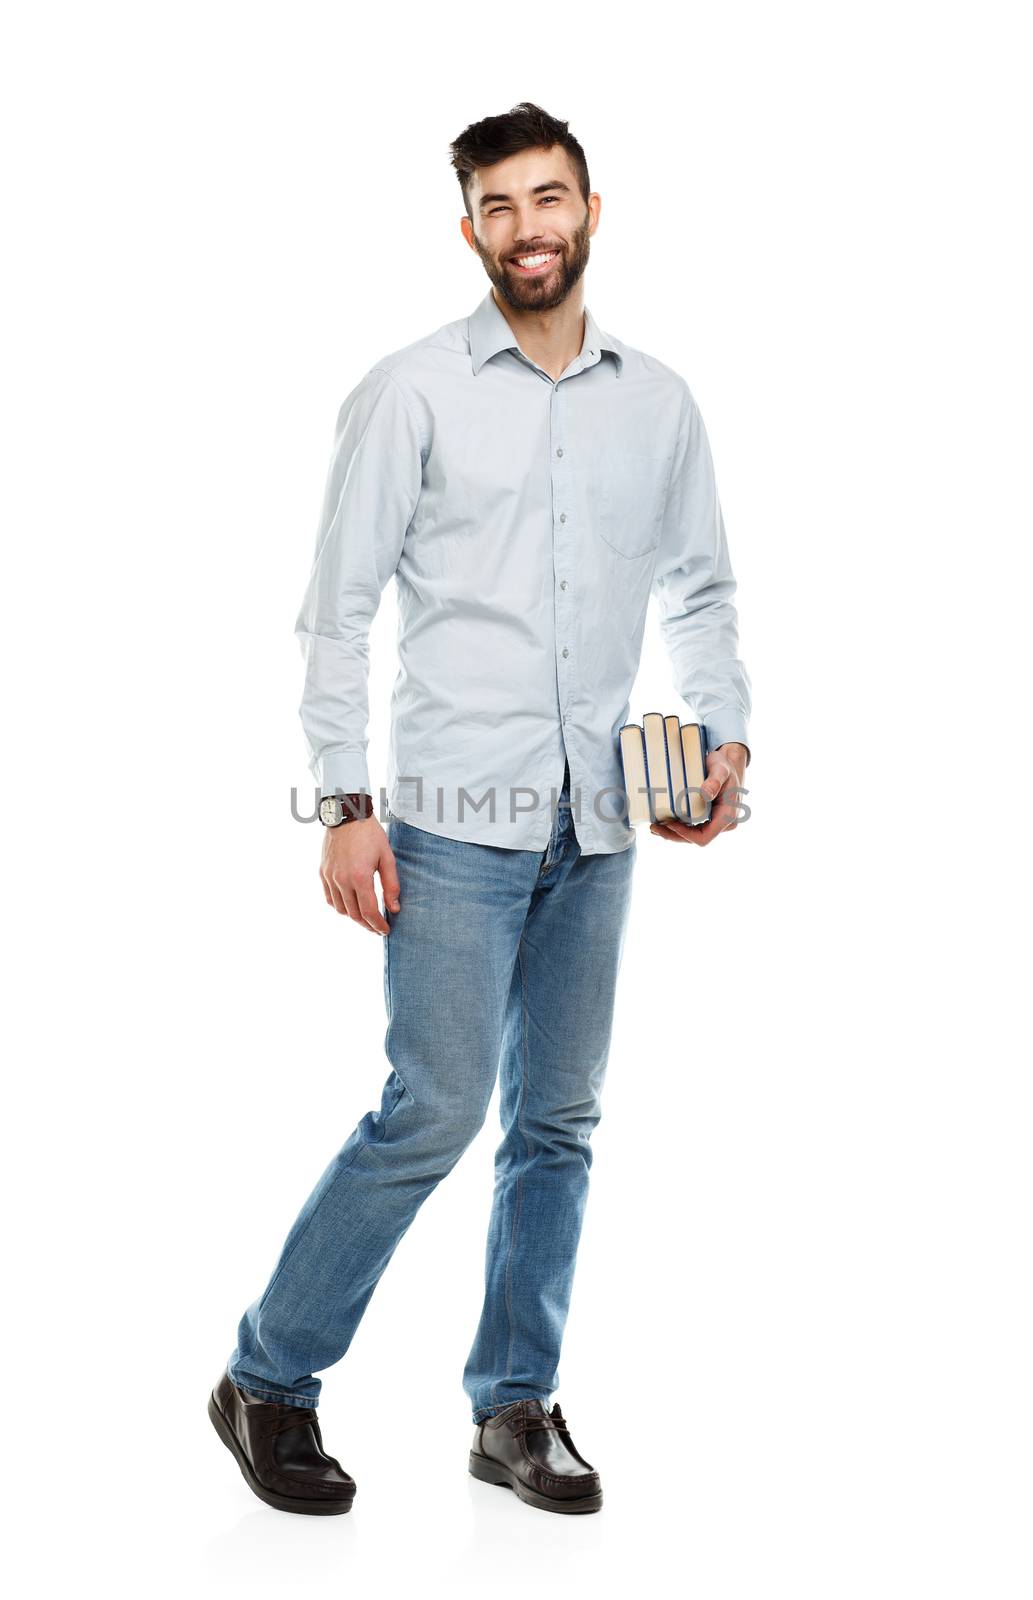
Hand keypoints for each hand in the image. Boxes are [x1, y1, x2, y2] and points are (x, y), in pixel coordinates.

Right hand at [320, 815, 400, 934]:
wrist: (347, 816)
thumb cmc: (370, 834)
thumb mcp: (387, 857)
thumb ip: (391, 885)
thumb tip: (394, 908)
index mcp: (360, 877)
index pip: (369, 912)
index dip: (378, 925)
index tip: (385, 930)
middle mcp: (341, 880)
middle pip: (354, 914)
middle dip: (367, 924)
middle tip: (378, 927)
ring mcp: (330, 877)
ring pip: (340, 909)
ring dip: (354, 917)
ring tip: (366, 917)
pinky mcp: (323, 872)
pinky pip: (329, 898)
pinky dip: (340, 907)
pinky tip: (350, 905)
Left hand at [649, 741, 748, 846]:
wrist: (730, 762)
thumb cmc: (725, 764)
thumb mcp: (721, 770)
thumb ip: (714, 782)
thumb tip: (705, 795)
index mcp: (728, 816)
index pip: (704, 837)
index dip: (685, 835)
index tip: (669, 824)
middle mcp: (724, 823)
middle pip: (696, 839)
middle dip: (674, 835)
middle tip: (654, 827)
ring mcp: (716, 822)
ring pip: (694, 835)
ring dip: (674, 833)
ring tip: (655, 827)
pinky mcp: (709, 817)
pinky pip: (694, 827)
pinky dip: (679, 827)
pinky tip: (664, 822)